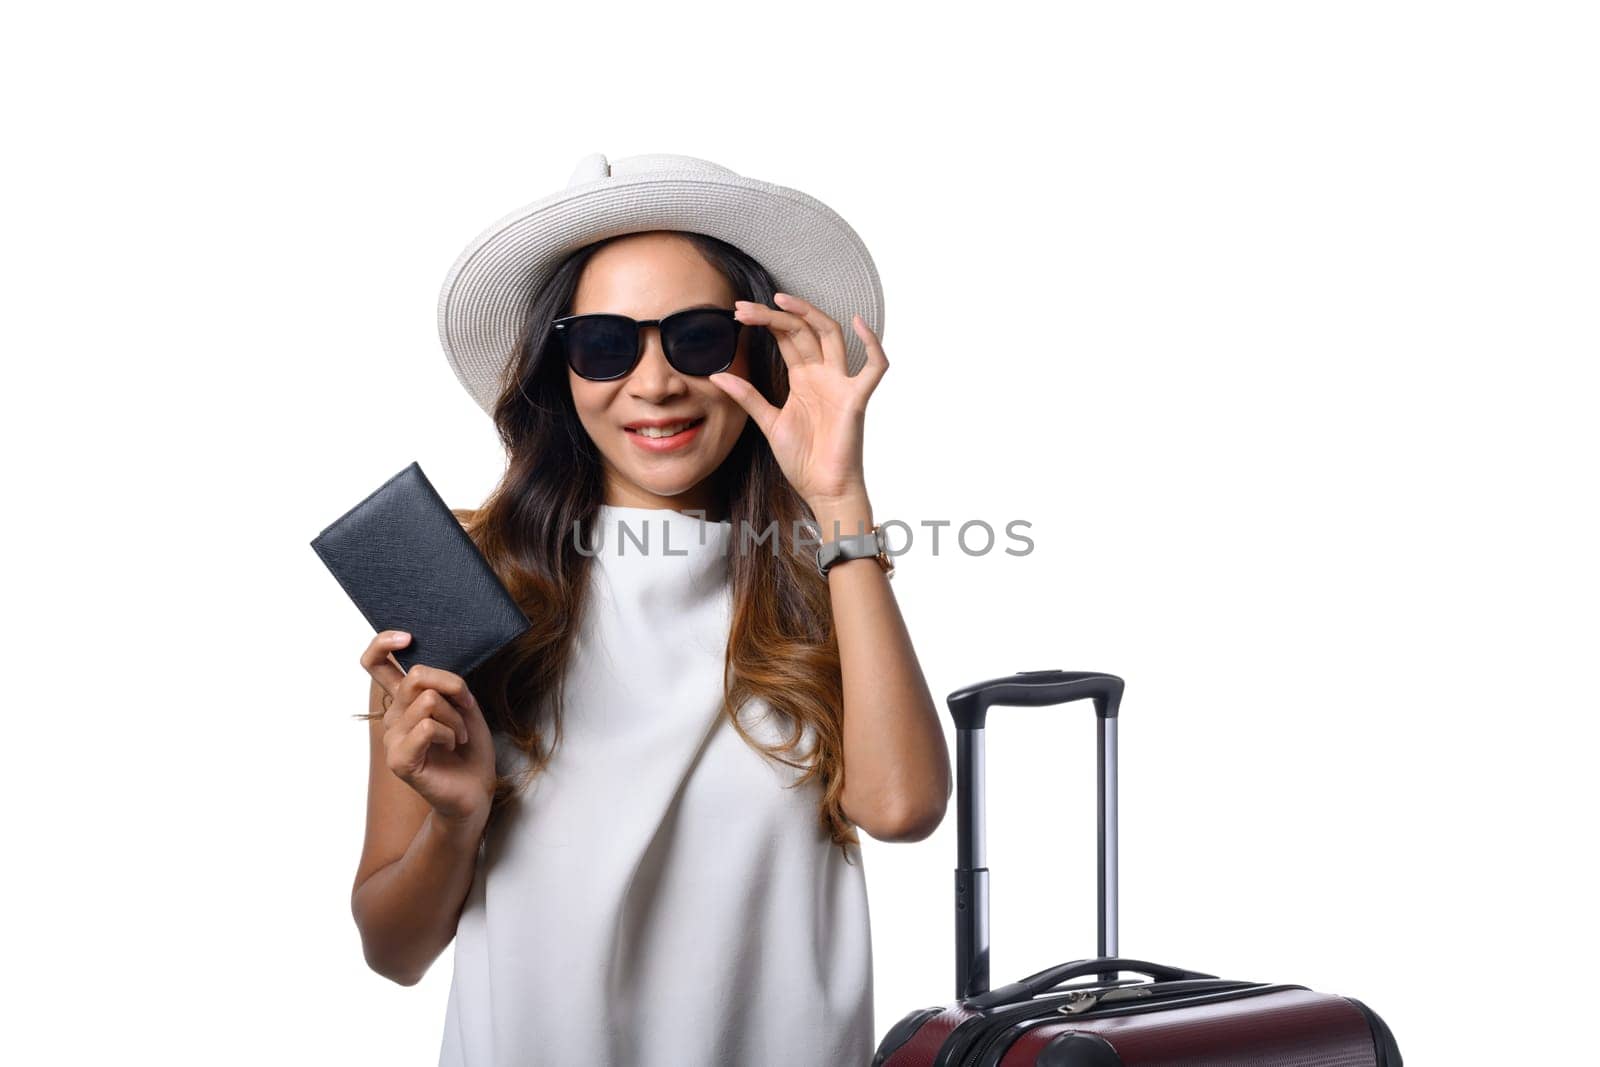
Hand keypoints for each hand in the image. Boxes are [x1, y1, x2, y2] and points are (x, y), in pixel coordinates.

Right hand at [360, 631, 495, 825]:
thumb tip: (423, 670)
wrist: (477, 788)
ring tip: (458, 736)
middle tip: (464, 710)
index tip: (408, 638)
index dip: (383, 643)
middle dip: (454, 688)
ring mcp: (393, 739)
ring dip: (456, 718)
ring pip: (428, 701)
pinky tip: (450, 747)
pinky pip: (427, 726)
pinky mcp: (399, 760)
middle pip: (417, 676)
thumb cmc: (469, 747)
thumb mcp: (462, 703)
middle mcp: (392, 717)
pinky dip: (449, 733)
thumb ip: (441, 683)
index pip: (375, 663)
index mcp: (404, 701)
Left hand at [709, 292, 888, 509]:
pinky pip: (875, 368)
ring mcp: (840, 384)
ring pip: (831, 335)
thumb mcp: (769, 423)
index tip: (737, 314)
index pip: (786, 338)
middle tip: (743, 307)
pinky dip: (873, 344)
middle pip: (802, 331)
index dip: (764, 322)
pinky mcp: (856, 399)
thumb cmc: (802, 460)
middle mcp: (823, 375)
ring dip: (808, 314)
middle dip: (774, 315)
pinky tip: (859, 323)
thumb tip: (717, 376)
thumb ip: (748, 397)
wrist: (822, 490)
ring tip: (780, 299)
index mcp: (803, 379)